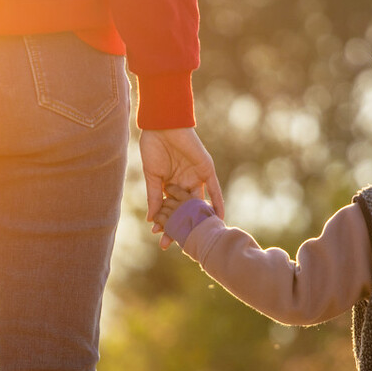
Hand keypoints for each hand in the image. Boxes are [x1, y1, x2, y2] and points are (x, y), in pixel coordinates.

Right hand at [140, 128, 223, 246]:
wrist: (162, 125)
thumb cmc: (154, 147)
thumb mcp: (152, 176)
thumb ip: (155, 197)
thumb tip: (152, 219)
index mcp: (172, 185)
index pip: (171, 209)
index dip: (166, 224)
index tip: (161, 240)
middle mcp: (186, 183)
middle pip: (185, 210)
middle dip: (179, 227)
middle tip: (173, 245)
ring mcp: (197, 177)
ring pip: (199, 203)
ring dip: (198, 220)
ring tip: (198, 238)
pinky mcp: (206, 170)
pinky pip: (214, 189)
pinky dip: (217, 202)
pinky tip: (219, 217)